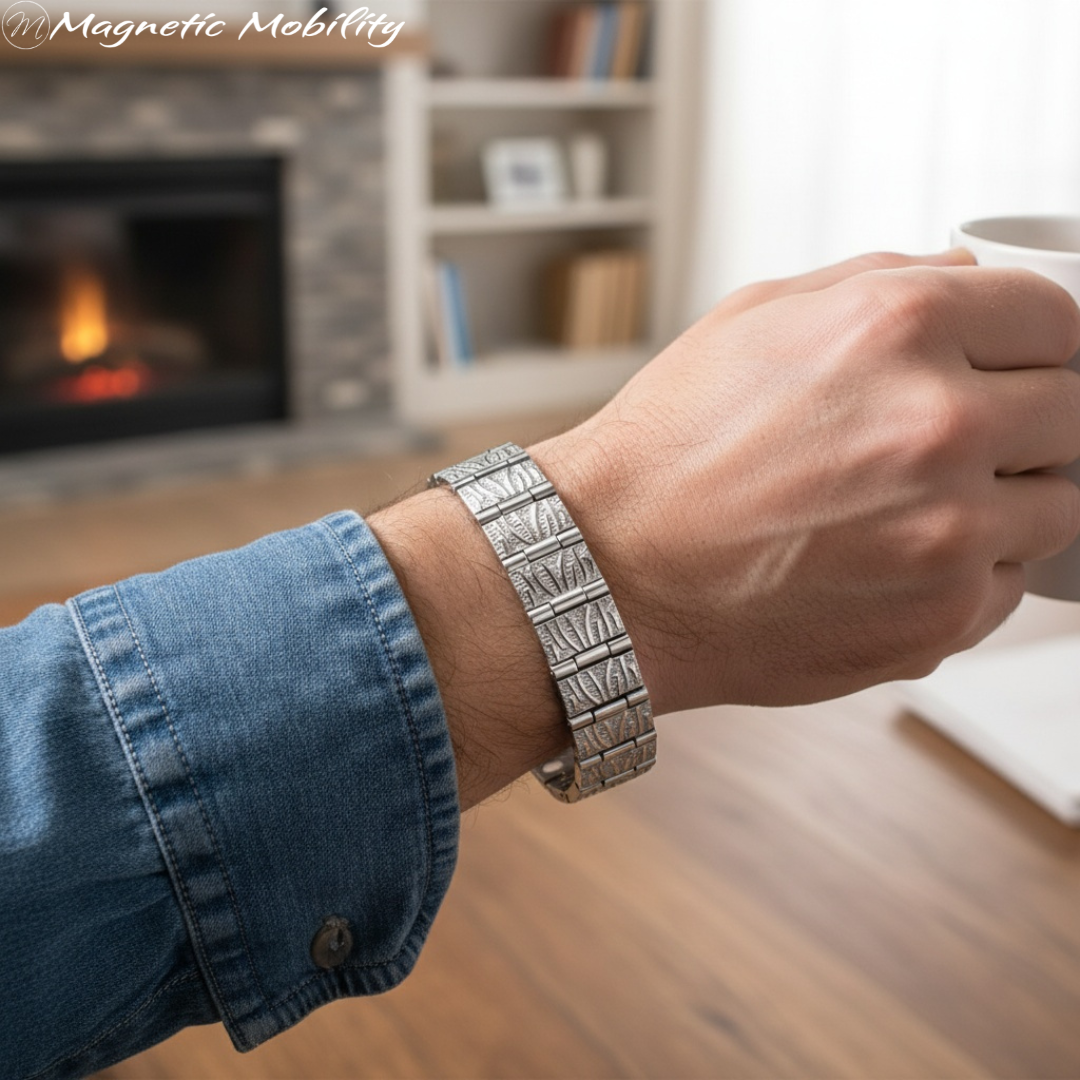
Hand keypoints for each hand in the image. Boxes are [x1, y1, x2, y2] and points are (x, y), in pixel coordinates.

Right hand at [531, 250, 1079, 711]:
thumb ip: (882, 280)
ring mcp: (948, 536)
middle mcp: (938, 428)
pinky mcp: (940, 622)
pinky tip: (888, 562)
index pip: (1057, 319)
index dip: (1037, 342)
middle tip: (956, 440)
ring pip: (1057, 508)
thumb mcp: (755, 319)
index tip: (1021, 363)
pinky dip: (968, 572)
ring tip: (910, 508)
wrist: (612, 572)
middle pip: (1074, 414)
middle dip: (1028, 420)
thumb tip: (968, 278)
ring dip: (1005, 502)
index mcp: (898, 330)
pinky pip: (1009, 586)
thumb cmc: (666, 453)